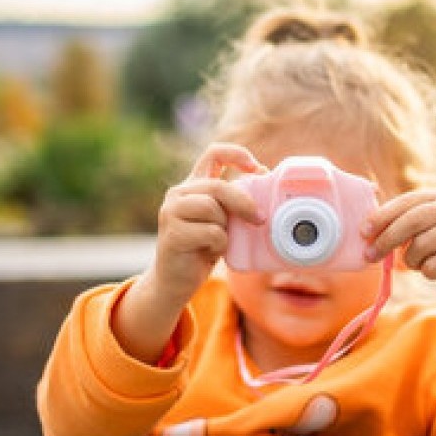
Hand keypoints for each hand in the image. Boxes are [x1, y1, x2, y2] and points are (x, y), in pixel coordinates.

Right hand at [149, 143, 265, 300]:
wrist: (174, 281)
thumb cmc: (202, 249)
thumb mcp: (220, 221)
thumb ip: (232, 203)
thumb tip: (264, 178)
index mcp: (192, 186)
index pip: (213, 154)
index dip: (236, 154)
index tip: (256, 167)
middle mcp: (178, 194)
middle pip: (217, 187)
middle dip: (243, 203)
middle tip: (259, 219)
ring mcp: (172, 212)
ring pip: (212, 208)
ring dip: (225, 227)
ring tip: (220, 240)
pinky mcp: (172, 234)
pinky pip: (210, 232)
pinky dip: (219, 244)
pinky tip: (211, 252)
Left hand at [363, 189, 435, 334]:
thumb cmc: (435, 247)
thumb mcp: (418, 229)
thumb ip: (396, 223)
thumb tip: (365, 229)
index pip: (405, 202)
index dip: (381, 217)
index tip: (363, 232)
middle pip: (411, 222)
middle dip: (386, 240)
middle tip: (370, 255)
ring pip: (420, 246)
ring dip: (410, 260)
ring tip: (416, 262)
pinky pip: (432, 266)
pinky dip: (425, 272)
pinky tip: (433, 270)